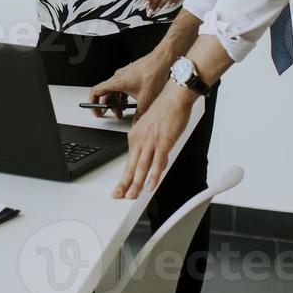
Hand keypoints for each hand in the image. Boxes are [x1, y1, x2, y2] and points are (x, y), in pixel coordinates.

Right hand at [87, 51, 172, 118]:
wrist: (161, 61)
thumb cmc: (153, 74)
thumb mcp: (146, 100)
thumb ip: (139, 115)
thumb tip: (136, 124)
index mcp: (117, 82)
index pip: (96, 91)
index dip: (93, 103)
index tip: (95, 111)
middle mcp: (117, 78)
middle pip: (106, 93)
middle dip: (109, 106)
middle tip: (114, 115)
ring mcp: (123, 75)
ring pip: (114, 90)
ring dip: (117, 101)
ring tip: (124, 110)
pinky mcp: (130, 74)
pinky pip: (121, 86)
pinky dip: (123, 95)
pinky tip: (131, 101)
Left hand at [114, 83, 195, 198]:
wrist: (173, 97)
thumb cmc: (165, 110)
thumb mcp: (152, 129)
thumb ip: (152, 146)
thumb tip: (156, 162)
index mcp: (135, 136)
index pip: (129, 161)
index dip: (125, 176)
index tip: (121, 187)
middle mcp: (140, 139)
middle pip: (131, 165)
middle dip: (124, 183)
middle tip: (118, 196)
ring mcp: (151, 141)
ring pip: (141, 166)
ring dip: (136, 183)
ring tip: (132, 196)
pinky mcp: (164, 142)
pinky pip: (157, 162)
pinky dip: (154, 176)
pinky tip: (151, 185)